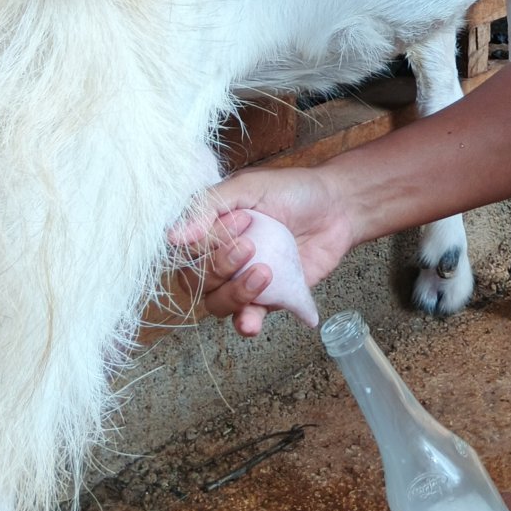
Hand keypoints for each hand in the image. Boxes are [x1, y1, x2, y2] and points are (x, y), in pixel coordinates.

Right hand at [169, 165, 353, 337]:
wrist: (338, 207)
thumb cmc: (292, 191)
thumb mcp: (249, 186)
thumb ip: (209, 207)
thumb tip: (172, 237)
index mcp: (208, 229)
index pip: (184, 251)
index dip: (205, 243)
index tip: (241, 219)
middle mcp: (219, 257)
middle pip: (195, 281)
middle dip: (219, 267)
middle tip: (251, 244)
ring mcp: (241, 279)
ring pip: (216, 303)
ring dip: (235, 294)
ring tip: (265, 272)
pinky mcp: (268, 298)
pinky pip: (247, 319)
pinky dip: (246, 323)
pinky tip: (252, 321)